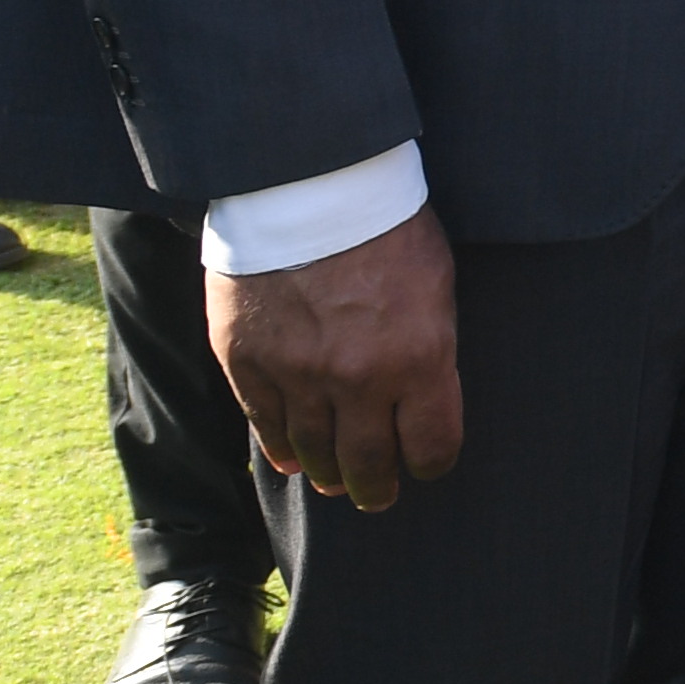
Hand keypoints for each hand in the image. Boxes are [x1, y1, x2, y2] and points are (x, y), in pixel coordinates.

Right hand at [210, 213, 465, 507]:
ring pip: (313, 450)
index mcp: (418, 360)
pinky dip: (279, 449)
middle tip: (378, 497)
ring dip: (326, 474)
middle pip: (367, 463)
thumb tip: (421, 402)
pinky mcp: (247, 361)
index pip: (431, 444)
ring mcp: (296, 373)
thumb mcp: (437, 287)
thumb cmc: (389, 228)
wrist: (311, 186)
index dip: (431, 462)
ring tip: (335, 483)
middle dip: (376, 487)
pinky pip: (265, 424)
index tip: (428, 465)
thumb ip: (430, 350)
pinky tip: (290, 462)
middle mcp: (357, 379)